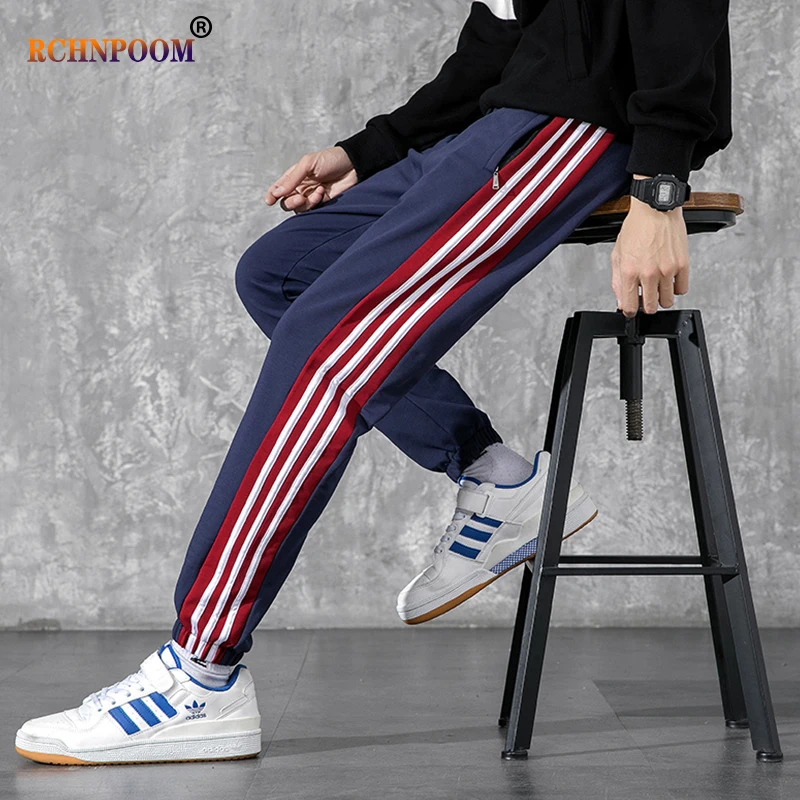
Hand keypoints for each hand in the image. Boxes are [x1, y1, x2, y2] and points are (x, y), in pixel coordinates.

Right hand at [265, 146, 357, 212]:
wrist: (352, 166)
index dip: (271, 195)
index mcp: (294, 176)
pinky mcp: (322, 204)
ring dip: (306, 203)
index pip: (278, 189)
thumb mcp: (308, 164)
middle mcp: (300, 188)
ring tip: (318, 192)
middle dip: (291, 202)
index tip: (270, 200)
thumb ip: (293, 178)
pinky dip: (315, 203)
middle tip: (301, 197)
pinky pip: (312, 211)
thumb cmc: (330, 159)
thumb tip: (278, 193)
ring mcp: (311, 197)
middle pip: (286, 203)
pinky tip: (322, 193)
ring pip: (299, 209)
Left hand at [611, 175, 689, 316]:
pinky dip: (676, 288)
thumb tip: (621, 302)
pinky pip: (682, 289)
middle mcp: (648, 273)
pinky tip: (669, 280)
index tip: (631, 308)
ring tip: (658, 285)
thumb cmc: (636, 228)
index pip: (630, 306)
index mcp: (629, 271)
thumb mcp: (617, 254)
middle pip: (650, 307)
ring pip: (667, 301)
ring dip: (662, 297)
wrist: (655, 209)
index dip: (629, 311)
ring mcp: (667, 270)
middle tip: (645, 296)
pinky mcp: (683, 265)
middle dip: (647, 305)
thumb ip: (618, 281)